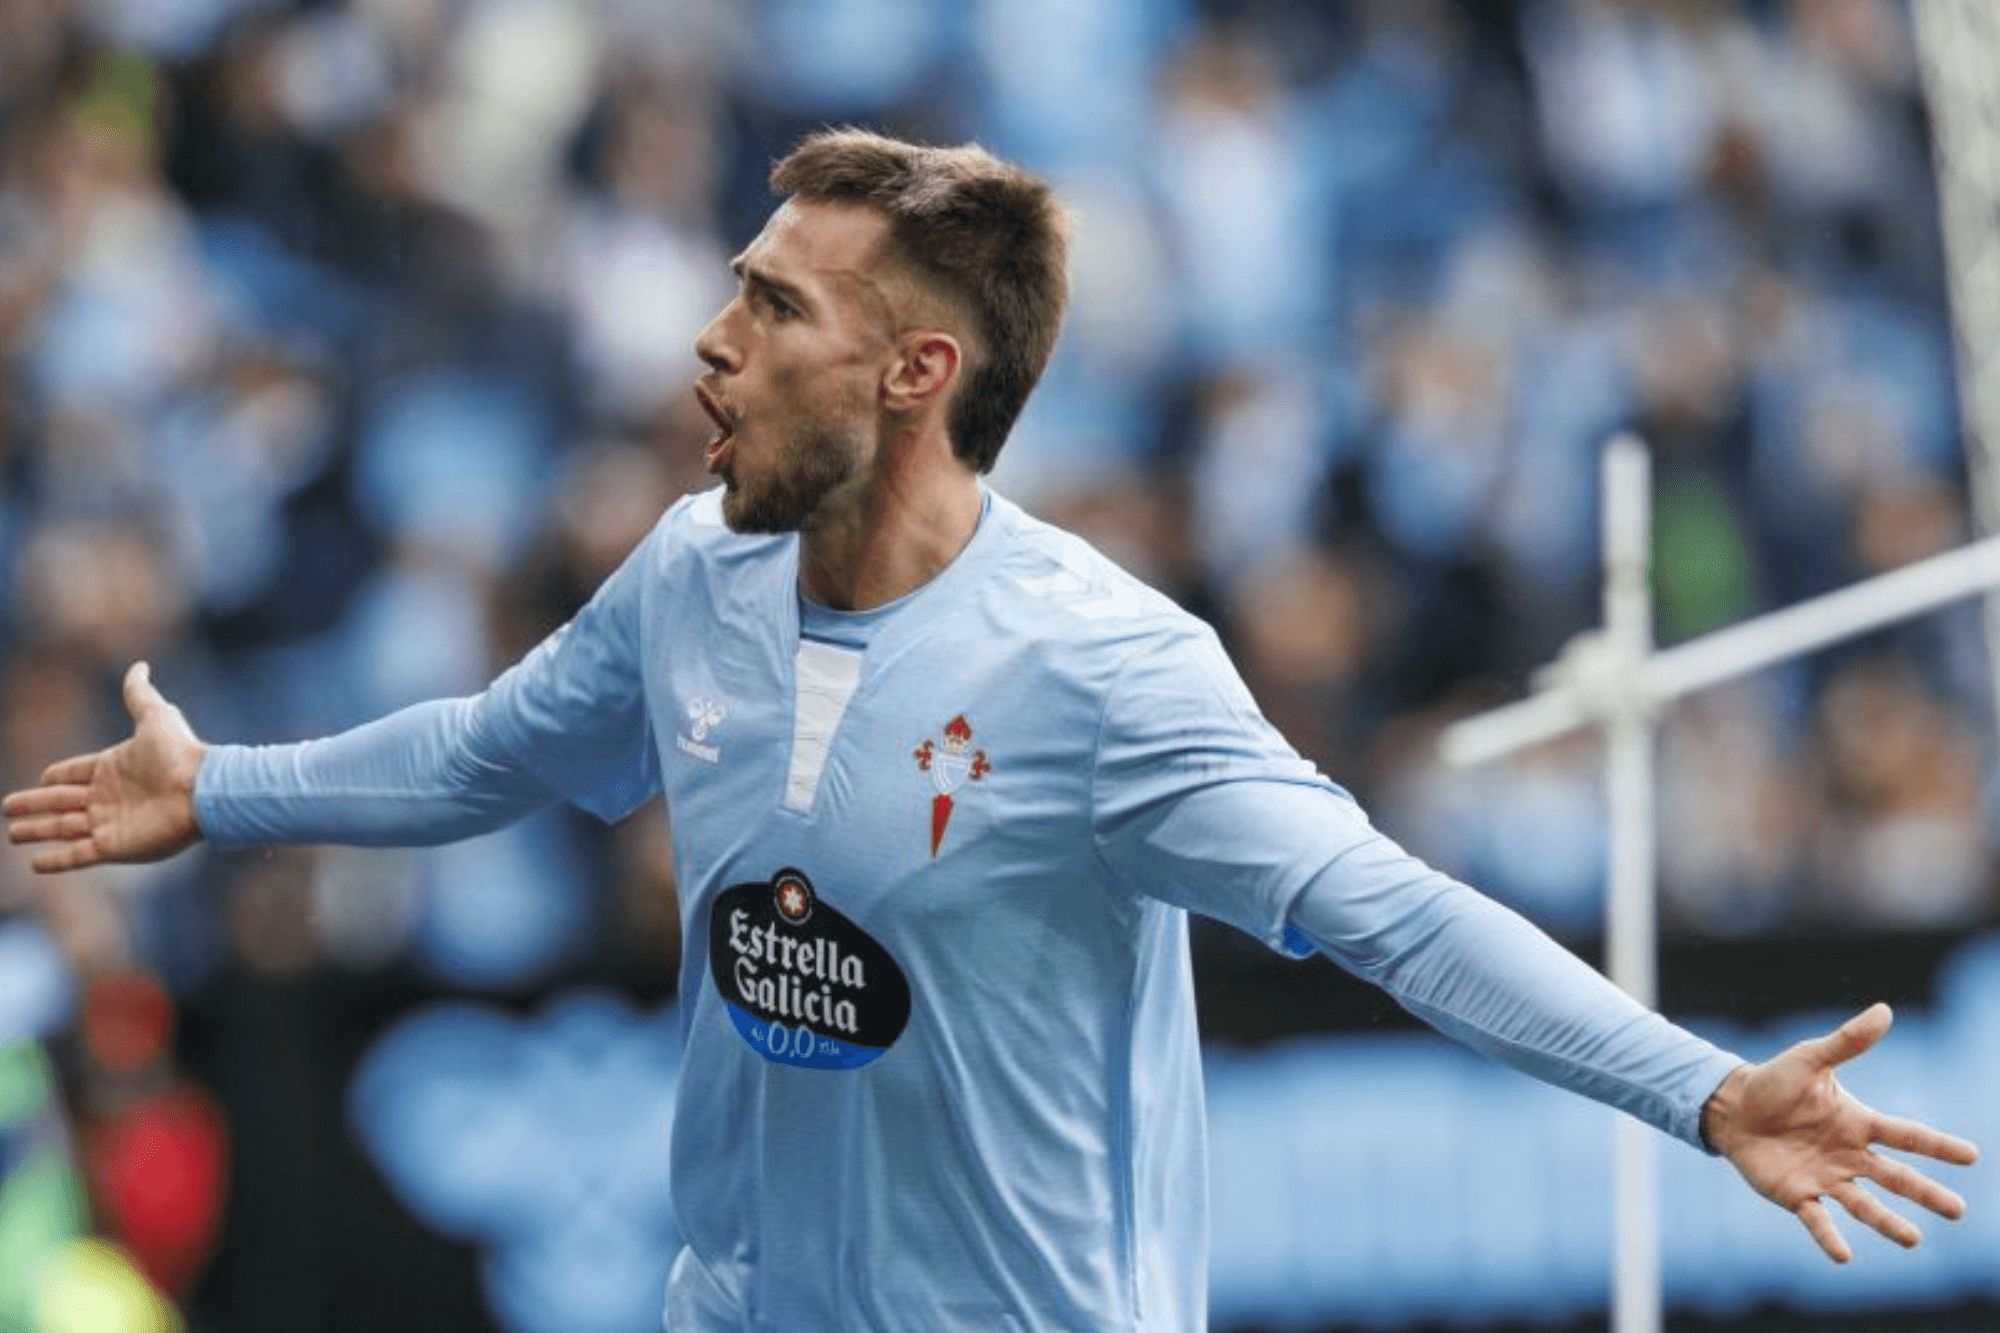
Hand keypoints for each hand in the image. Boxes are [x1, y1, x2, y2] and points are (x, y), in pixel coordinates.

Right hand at [4, 662, 207, 871]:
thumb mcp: (155, 716)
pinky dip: (56, 861)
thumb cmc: (180, 753)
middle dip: (34, 805)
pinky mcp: (114, 847)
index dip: (57, 776)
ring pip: (62, 828)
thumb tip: (140, 665)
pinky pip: (77, 856)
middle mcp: (109, 797)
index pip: (75, 774)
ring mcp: (110, 823)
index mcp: (113, 768)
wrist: (203, 791)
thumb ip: (140, 694)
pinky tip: (35, 864)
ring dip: (37, 831)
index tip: (42, 779)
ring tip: (13, 833)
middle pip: (61, 802)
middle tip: (7, 809)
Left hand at [1702, 1002, 1979, 1262]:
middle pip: (1895, 1178)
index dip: (1937, 1145)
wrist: (1732, 1107)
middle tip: (1957, 1210)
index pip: (1906, 1136)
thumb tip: (1884, 1010)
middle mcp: (1849, 1156)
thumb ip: (1847, 1041)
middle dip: (1925, 1193)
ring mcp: (1826, 1178)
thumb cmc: (1775, 1082)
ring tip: (1912, 1239)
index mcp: (1858, 1124)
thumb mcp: (1810, 1059)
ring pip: (1864, 1205)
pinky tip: (1844, 1256)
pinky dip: (1830, 1237)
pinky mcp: (1798, 1195)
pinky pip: (1818, 1220)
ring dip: (1888, 1223)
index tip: (1971, 1156)